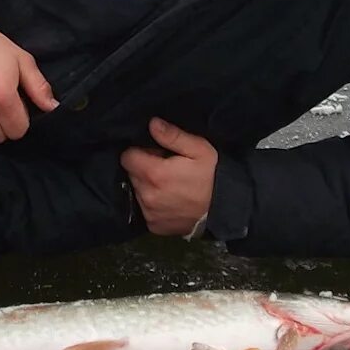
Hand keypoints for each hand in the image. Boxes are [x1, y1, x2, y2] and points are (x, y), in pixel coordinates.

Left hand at [121, 117, 217, 236]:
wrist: (223, 210)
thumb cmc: (211, 176)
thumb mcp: (199, 149)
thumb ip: (173, 136)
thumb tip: (152, 124)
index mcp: (154, 173)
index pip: (127, 157)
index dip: (140, 152)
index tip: (154, 154)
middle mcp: (146, 194)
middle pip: (131, 174)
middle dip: (144, 169)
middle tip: (165, 169)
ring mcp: (148, 213)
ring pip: (137, 191)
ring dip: (147, 186)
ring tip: (168, 185)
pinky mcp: (153, 226)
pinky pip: (144, 209)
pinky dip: (153, 204)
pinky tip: (169, 201)